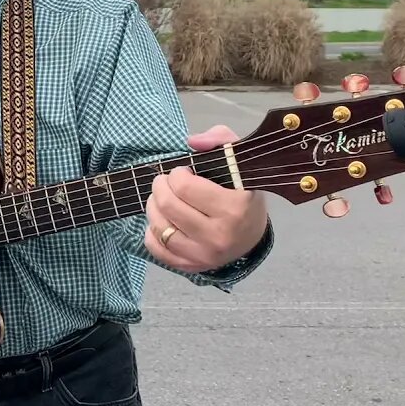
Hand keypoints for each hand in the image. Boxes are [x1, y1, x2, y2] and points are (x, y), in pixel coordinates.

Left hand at [143, 125, 268, 272]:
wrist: (252, 234)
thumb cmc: (241, 193)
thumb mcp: (237, 159)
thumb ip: (219, 139)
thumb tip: (192, 142)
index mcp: (234, 208)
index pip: (184, 187)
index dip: (177, 174)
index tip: (184, 172)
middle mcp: (219, 236)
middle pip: (167, 205)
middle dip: (160, 187)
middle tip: (166, 182)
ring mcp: (205, 255)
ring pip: (158, 226)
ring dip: (154, 206)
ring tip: (164, 198)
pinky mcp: (192, 266)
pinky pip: (156, 248)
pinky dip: (152, 231)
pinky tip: (163, 220)